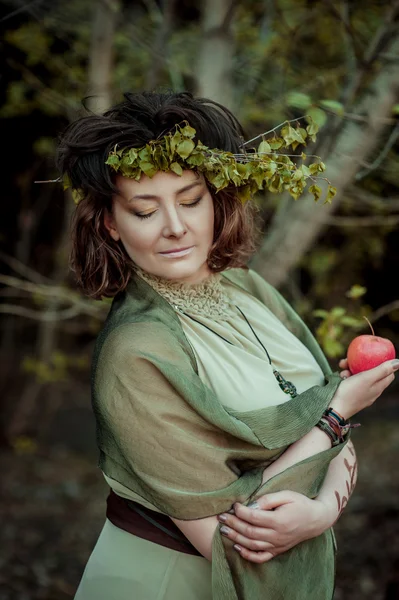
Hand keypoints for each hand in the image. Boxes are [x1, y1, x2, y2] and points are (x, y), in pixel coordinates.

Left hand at [218, 491, 332, 563]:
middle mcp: (277, 535)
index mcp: (279, 520)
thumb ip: (268, 499)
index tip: (233, 505)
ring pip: (252, 545)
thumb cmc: (300, 503)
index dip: (241, 511)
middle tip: (221, 517)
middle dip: (233, 524)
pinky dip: (248, 555)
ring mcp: (277, 545)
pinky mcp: (278, 550)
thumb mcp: (286, 495)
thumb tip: (251, 503)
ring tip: (224, 530)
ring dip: (236, 538)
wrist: (315, 520)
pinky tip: (237, 548)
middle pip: (250, 532)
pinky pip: (261, 557)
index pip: (254, 517)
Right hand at [331, 359, 398, 419]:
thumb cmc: (351, 392)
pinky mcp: (352, 395)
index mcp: (379, 387)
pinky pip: (352, 383)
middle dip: (362, 364)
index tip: (374, 356)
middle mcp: (372, 391)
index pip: (388, 374)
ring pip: (360, 377)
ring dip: (351, 370)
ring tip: (343, 368)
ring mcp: (362, 394)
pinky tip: (340, 376)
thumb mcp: (367, 378)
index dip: (384, 364)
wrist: (334, 409)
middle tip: (353, 359)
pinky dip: (346, 377)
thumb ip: (382, 370)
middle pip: (372, 373)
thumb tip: (398, 362)